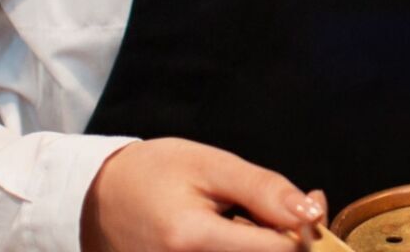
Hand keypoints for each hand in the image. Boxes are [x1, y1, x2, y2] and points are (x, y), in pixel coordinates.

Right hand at [81, 138, 324, 251]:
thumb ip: (263, 190)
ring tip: (245, 221)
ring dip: (261, 246)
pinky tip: (233, 237)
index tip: (310, 202)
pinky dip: (242, 251)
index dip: (305, 230)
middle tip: (283, 208)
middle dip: (286, 240)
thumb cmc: (152, 174)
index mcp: (192, 240)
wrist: (96, 200)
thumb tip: (312, 213)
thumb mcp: (210, 167)